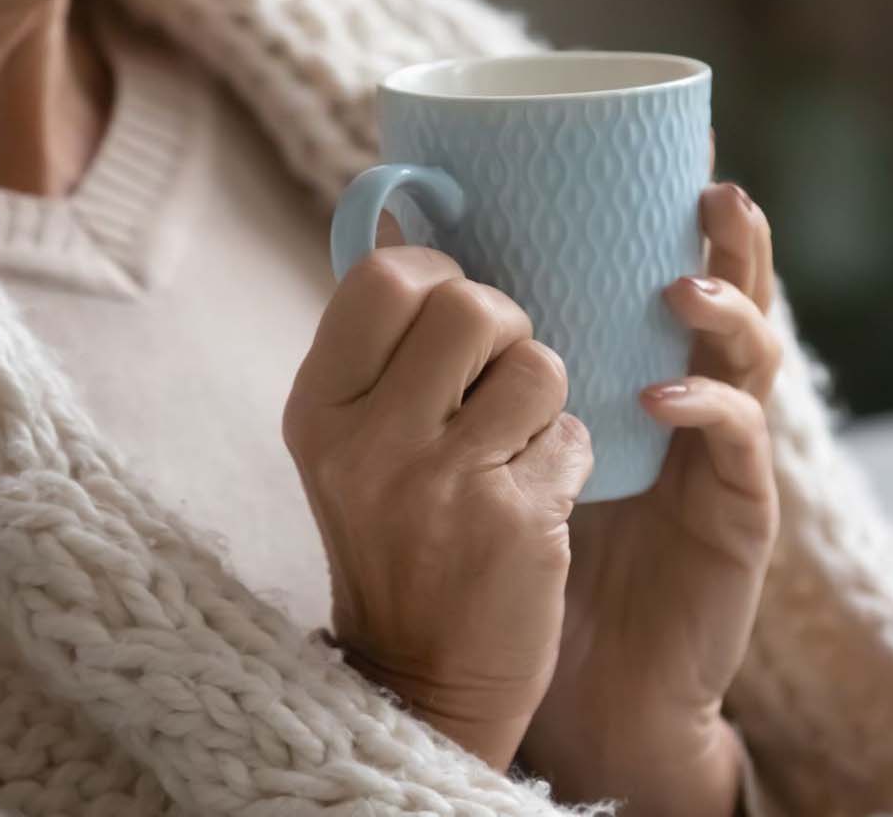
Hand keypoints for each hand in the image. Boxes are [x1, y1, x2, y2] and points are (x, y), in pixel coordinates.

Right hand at [282, 241, 592, 769]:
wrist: (421, 679)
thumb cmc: (395, 537)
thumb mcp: (350, 441)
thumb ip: (378, 344)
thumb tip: (405, 213)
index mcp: (318, 408)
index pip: (386, 277)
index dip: (438, 277)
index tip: (451, 319)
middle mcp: (369, 442)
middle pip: (474, 306)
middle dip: (505, 328)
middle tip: (494, 379)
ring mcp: (443, 484)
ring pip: (539, 363)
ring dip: (544, 395)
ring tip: (513, 443)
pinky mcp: (517, 522)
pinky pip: (573, 433)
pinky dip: (567, 458)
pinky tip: (533, 498)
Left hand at [521, 181, 780, 816]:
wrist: (582, 685)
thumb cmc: (532, 554)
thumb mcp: (499, 439)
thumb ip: (474, 350)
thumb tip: (393, 237)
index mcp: (648, 370)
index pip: (675, 272)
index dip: (682, 211)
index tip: (675, 143)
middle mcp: (699, 401)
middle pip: (739, 298)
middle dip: (733, 239)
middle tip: (710, 186)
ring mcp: (727, 459)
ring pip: (754, 364)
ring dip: (725, 314)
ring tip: (678, 288)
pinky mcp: (739, 518)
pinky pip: (738, 452)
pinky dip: (704, 415)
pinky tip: (656, 398)